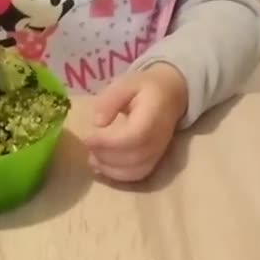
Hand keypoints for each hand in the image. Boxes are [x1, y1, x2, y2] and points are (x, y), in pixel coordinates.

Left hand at [84, 63, 188, 181]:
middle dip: (105, 155)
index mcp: (153, 116)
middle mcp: (159, 138)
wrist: (172, 95)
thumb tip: (97, 123)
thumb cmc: (145, 88)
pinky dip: (117, 175)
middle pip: (132, 157)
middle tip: (88, 146)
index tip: (88, 138)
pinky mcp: (155, 160)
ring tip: (92, 157)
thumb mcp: (126, 84)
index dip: (108, 142)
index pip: (133, 136)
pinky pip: (137, 175)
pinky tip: (101, 166)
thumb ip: (110, 100)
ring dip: (109, 168)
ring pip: (134, 170)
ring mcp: (159, 152)